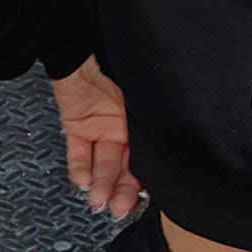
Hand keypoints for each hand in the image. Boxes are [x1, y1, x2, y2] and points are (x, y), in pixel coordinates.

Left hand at [49, 55, 143, 221]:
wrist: (83, 42)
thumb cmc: (120, 55)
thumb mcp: (147, 93)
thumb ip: (156, 120)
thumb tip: (173, 148)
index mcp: (149, 118)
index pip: (151, 157)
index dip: (149, 179)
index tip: (147, 199)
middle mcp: (127, 125)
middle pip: (127, 166)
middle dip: (124, 191)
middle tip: (120, 209)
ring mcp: (102, 126)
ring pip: (104, 164)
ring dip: (102, 185)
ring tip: (99, 202)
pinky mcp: (77, 124)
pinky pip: (78, 153)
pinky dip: (80, 168)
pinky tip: (83, 182)